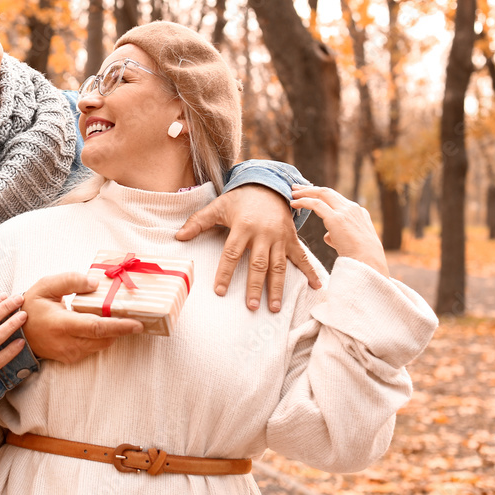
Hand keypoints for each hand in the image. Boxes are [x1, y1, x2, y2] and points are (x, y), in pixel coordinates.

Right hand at [21, 272, 142, 363]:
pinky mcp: (72, 358)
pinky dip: (103, 336)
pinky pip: (94, 347)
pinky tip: (103, 322)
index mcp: (61, 324)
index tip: (137, 324)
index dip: (118, 326)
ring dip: (113, 332)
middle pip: (104, 338)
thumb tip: (95, 283)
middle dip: (122, 328)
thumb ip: (70, 281)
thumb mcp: (45, 286)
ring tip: (119, 315)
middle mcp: (68, 343)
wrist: (18, 332)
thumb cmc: (31, 307)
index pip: (95, 327)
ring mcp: (70, 354)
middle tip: (138, 315)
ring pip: (102, 344)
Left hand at [175, 184, 320, 311]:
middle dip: (255, 287)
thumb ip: (198, 221)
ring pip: (278, 266)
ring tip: (274, 308)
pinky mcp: (292, 239)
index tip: (220, 291)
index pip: (232, 253)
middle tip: (251, 307)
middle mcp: (263, 234)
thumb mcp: (218, 206)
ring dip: (277, 288)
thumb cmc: (240, 200)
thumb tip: (178, 236)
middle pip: (258, 264)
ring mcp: (280, 237)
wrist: (268, 186)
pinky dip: (310, 271)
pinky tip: (316, 286)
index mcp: (243, 226)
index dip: (225, 272)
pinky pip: (302, 257)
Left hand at [289, 185, 389, 276]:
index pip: (336, 199)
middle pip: (328, 192)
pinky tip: (293, 203)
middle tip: (297, 187)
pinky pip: (316, 204)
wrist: (368, 263)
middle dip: (311, 188)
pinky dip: (303, 201)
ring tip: (292, 192)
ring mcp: (345, 212)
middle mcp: (352, 208)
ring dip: (305, 192)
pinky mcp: (336, 218)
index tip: (310, 195)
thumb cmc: (360, 258)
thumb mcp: (350, 242)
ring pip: (322, 193)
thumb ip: (338, 235)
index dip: (321, 196)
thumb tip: (327, 235)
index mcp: (358, 213)